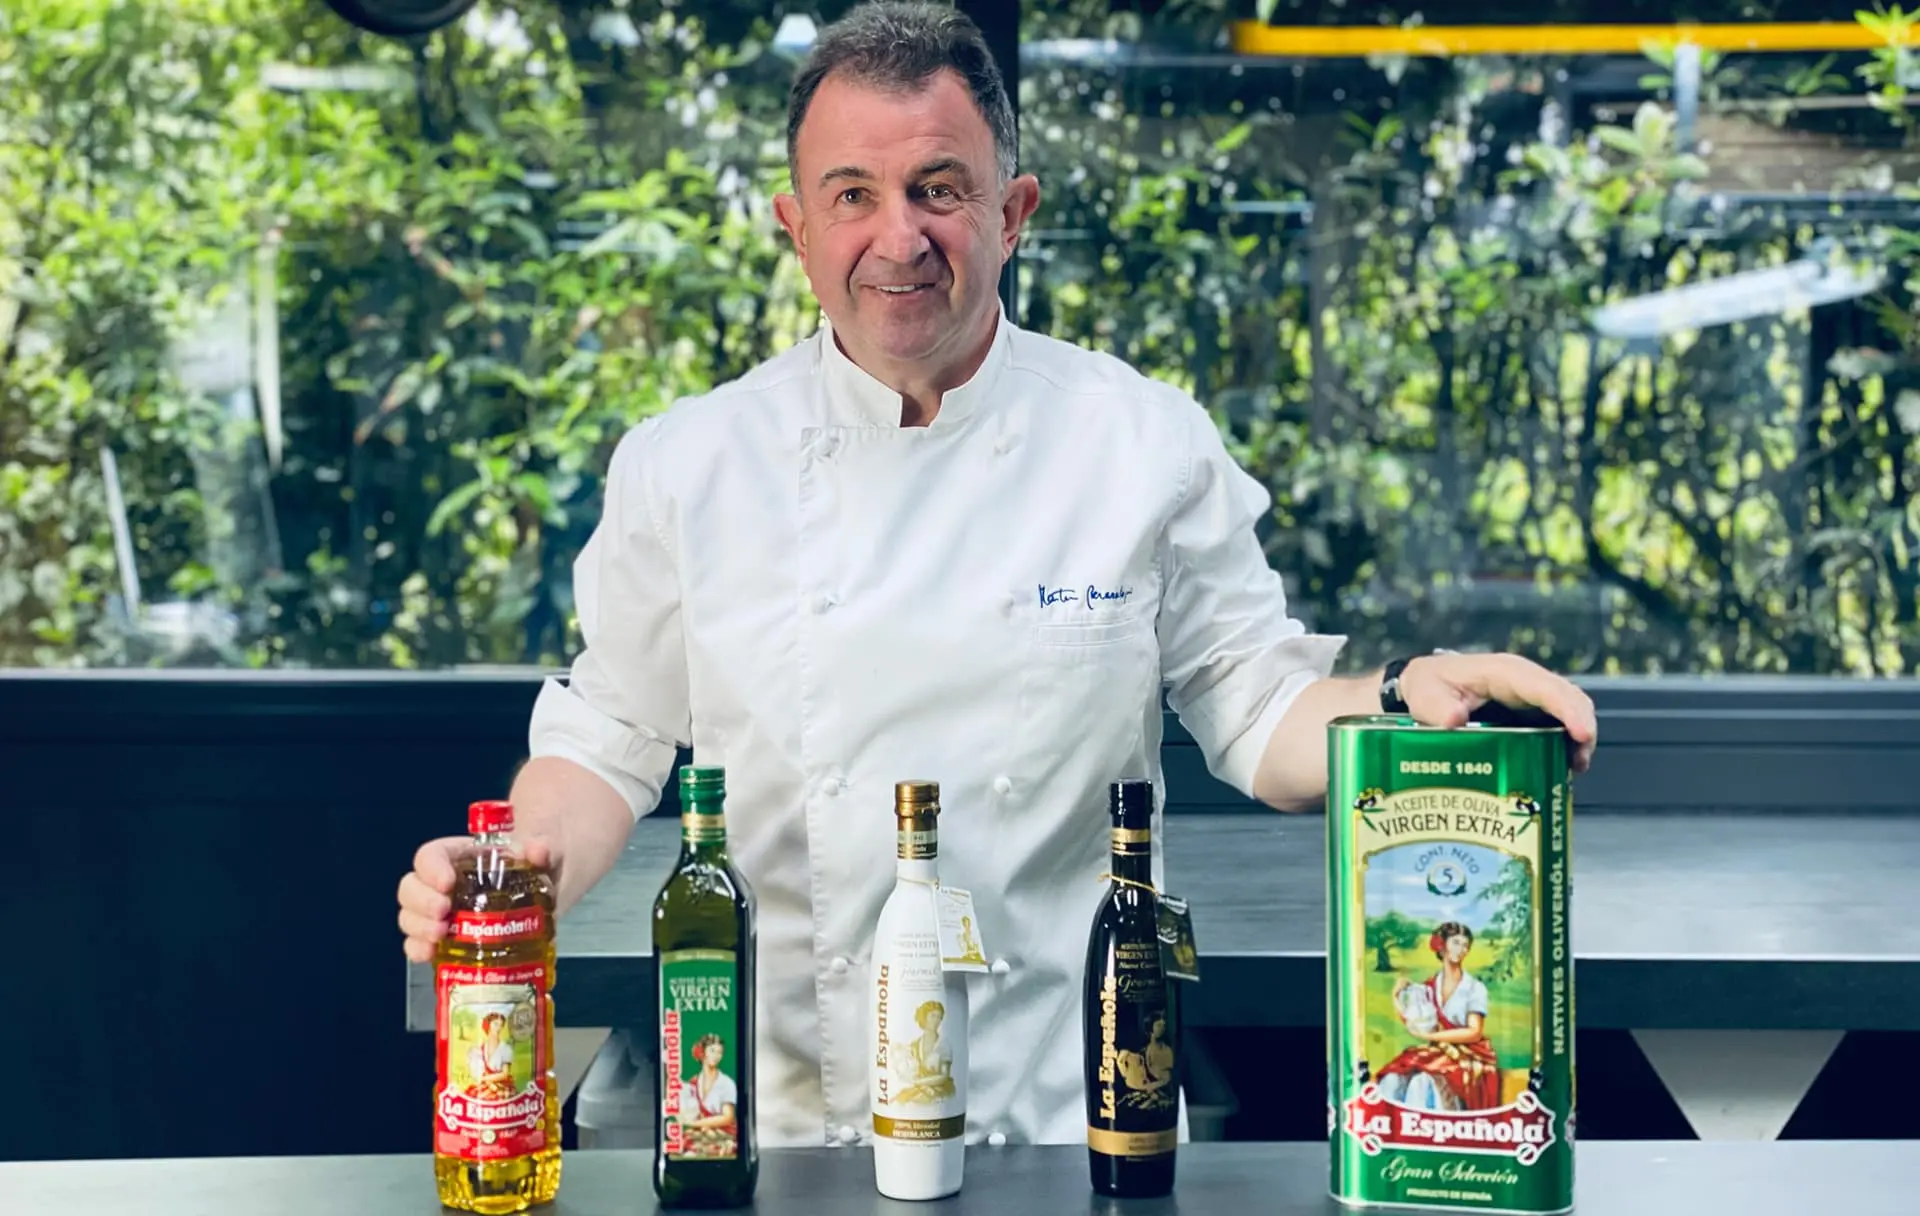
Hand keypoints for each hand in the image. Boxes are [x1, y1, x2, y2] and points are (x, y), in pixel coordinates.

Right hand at [396, 834, 561, 962]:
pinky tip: (429, 955)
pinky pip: (418, 944)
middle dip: (421, 902)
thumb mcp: (544, 854)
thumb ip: (543, 849)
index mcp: (459, 856)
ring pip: (410, 916)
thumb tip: (539, 851)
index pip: (431, 855)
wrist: (542, 898)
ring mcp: (439, 913)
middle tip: (443, 913)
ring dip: (418, 927)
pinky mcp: (444, 940)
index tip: (447, 883)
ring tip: (439, 936)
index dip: (432, 868)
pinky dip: (418, 950)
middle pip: (411, 887)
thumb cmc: (532, 870)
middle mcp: (441, 883)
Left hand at [1399, 652, 1597, 772]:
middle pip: (1568, 698)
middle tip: (1580, 761)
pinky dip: (1566, 743)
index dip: (1567, 709)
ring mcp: (1531, 697)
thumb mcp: (1425, 694)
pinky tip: (1562, 766)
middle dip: (1581, 726)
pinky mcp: (1531, 712)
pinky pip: (1558, 723)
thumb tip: (1455, 719)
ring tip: (1574, 768)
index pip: (1545, 687)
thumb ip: (1438, 707)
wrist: (1426, 686)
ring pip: (1568, 711)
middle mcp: (1525, 681)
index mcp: (1504, 673)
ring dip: (1577, 738)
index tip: (1581, 733)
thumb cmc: (1429, 686)